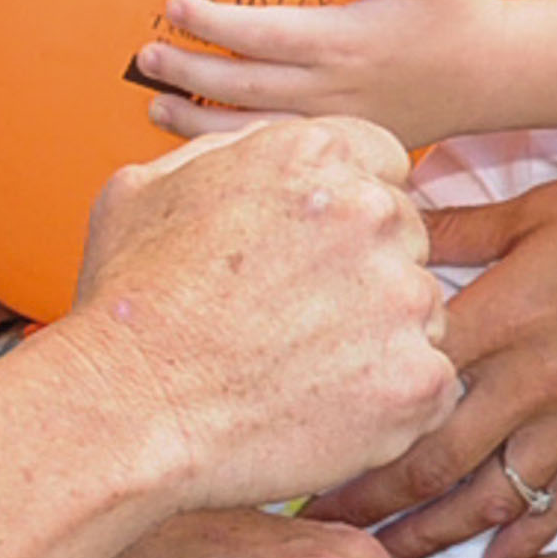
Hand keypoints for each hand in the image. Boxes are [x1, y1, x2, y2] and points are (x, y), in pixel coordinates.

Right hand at [46, 121, 460, 510]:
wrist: (128, 411)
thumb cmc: (129, 308)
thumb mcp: (149, 186)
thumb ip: (227, 152)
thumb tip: (258, 146)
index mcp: (313, 153)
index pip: (381, 166)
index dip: (345, 214)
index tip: (312, 255)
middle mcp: (369, 211)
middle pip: (404, 236)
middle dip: (364, 273)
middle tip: (295, 320)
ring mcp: (401, 296)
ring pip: (419, 312)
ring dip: (378, 338)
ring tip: (300, 370)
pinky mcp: (418, 377)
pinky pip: (428, 384)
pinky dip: (388, 403)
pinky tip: (325, 410)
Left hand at [137, 0, 505, 146]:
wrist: (496, 77)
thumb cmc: (458, 14)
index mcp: (344, 42)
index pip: (260, 35)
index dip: (211, 22)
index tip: (173, 6)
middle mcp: (332, 89)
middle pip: (240, 86)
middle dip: (185, 71)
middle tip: (146, 57)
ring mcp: (335, 122)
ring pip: (249, 130)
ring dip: (195, 120)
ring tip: (155, 105)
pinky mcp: (343, 140)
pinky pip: (275, 151)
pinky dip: (231, 149)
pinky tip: (203, 143)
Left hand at [320, 134, 556, 557]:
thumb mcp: (538, 203)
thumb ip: (457, 227)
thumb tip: (388, 224)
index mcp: (503, 313)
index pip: (402, 390)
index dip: (346, 432)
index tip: (298, 454)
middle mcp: (535, 378)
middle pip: (433, 461)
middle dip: (370, 506)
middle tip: (315, 535)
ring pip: (493, 496)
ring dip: (435, 538)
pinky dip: (530, 537)